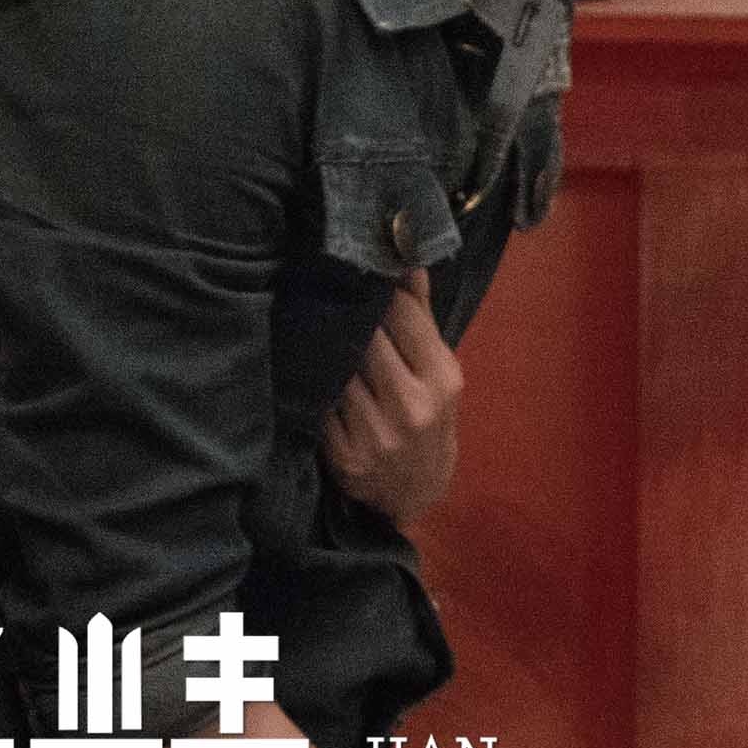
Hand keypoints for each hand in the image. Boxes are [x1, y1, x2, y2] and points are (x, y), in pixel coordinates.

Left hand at [321, 270, 460, 537]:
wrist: (417, 488)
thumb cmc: (429, 417)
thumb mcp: (438, 370)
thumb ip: (420, 315)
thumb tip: (407, 259)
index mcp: (441, 379)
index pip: (401, 316)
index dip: (376, 291)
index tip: (357, 274)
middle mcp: (412, 407)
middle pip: (365, 339)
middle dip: (345, 315)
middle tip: (324, 289)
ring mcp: (376, 434)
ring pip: (337, 370)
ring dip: (322, 346)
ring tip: (309, 322)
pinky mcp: (345, 456)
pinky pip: (319, 404)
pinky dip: (312, 384)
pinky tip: (306, 367)